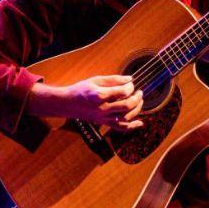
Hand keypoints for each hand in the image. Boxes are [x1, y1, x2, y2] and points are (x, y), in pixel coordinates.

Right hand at [29, 75, 143, 131]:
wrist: (68, 103)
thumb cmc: (82, 89)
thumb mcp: (96, 80)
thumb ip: (114, 79)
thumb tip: (130, 79)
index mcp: (99, 96)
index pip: (122, 92)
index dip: (130, 87)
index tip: (131, 83)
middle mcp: (102, 109)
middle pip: (126, 106)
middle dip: (136, 98)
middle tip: (140, 92)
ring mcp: (103, 118)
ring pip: (125, 118)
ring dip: (137, 109)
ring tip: (140, 101)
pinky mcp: (104, 123)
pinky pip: (120, 128)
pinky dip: (131, 126)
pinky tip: (140, 123)